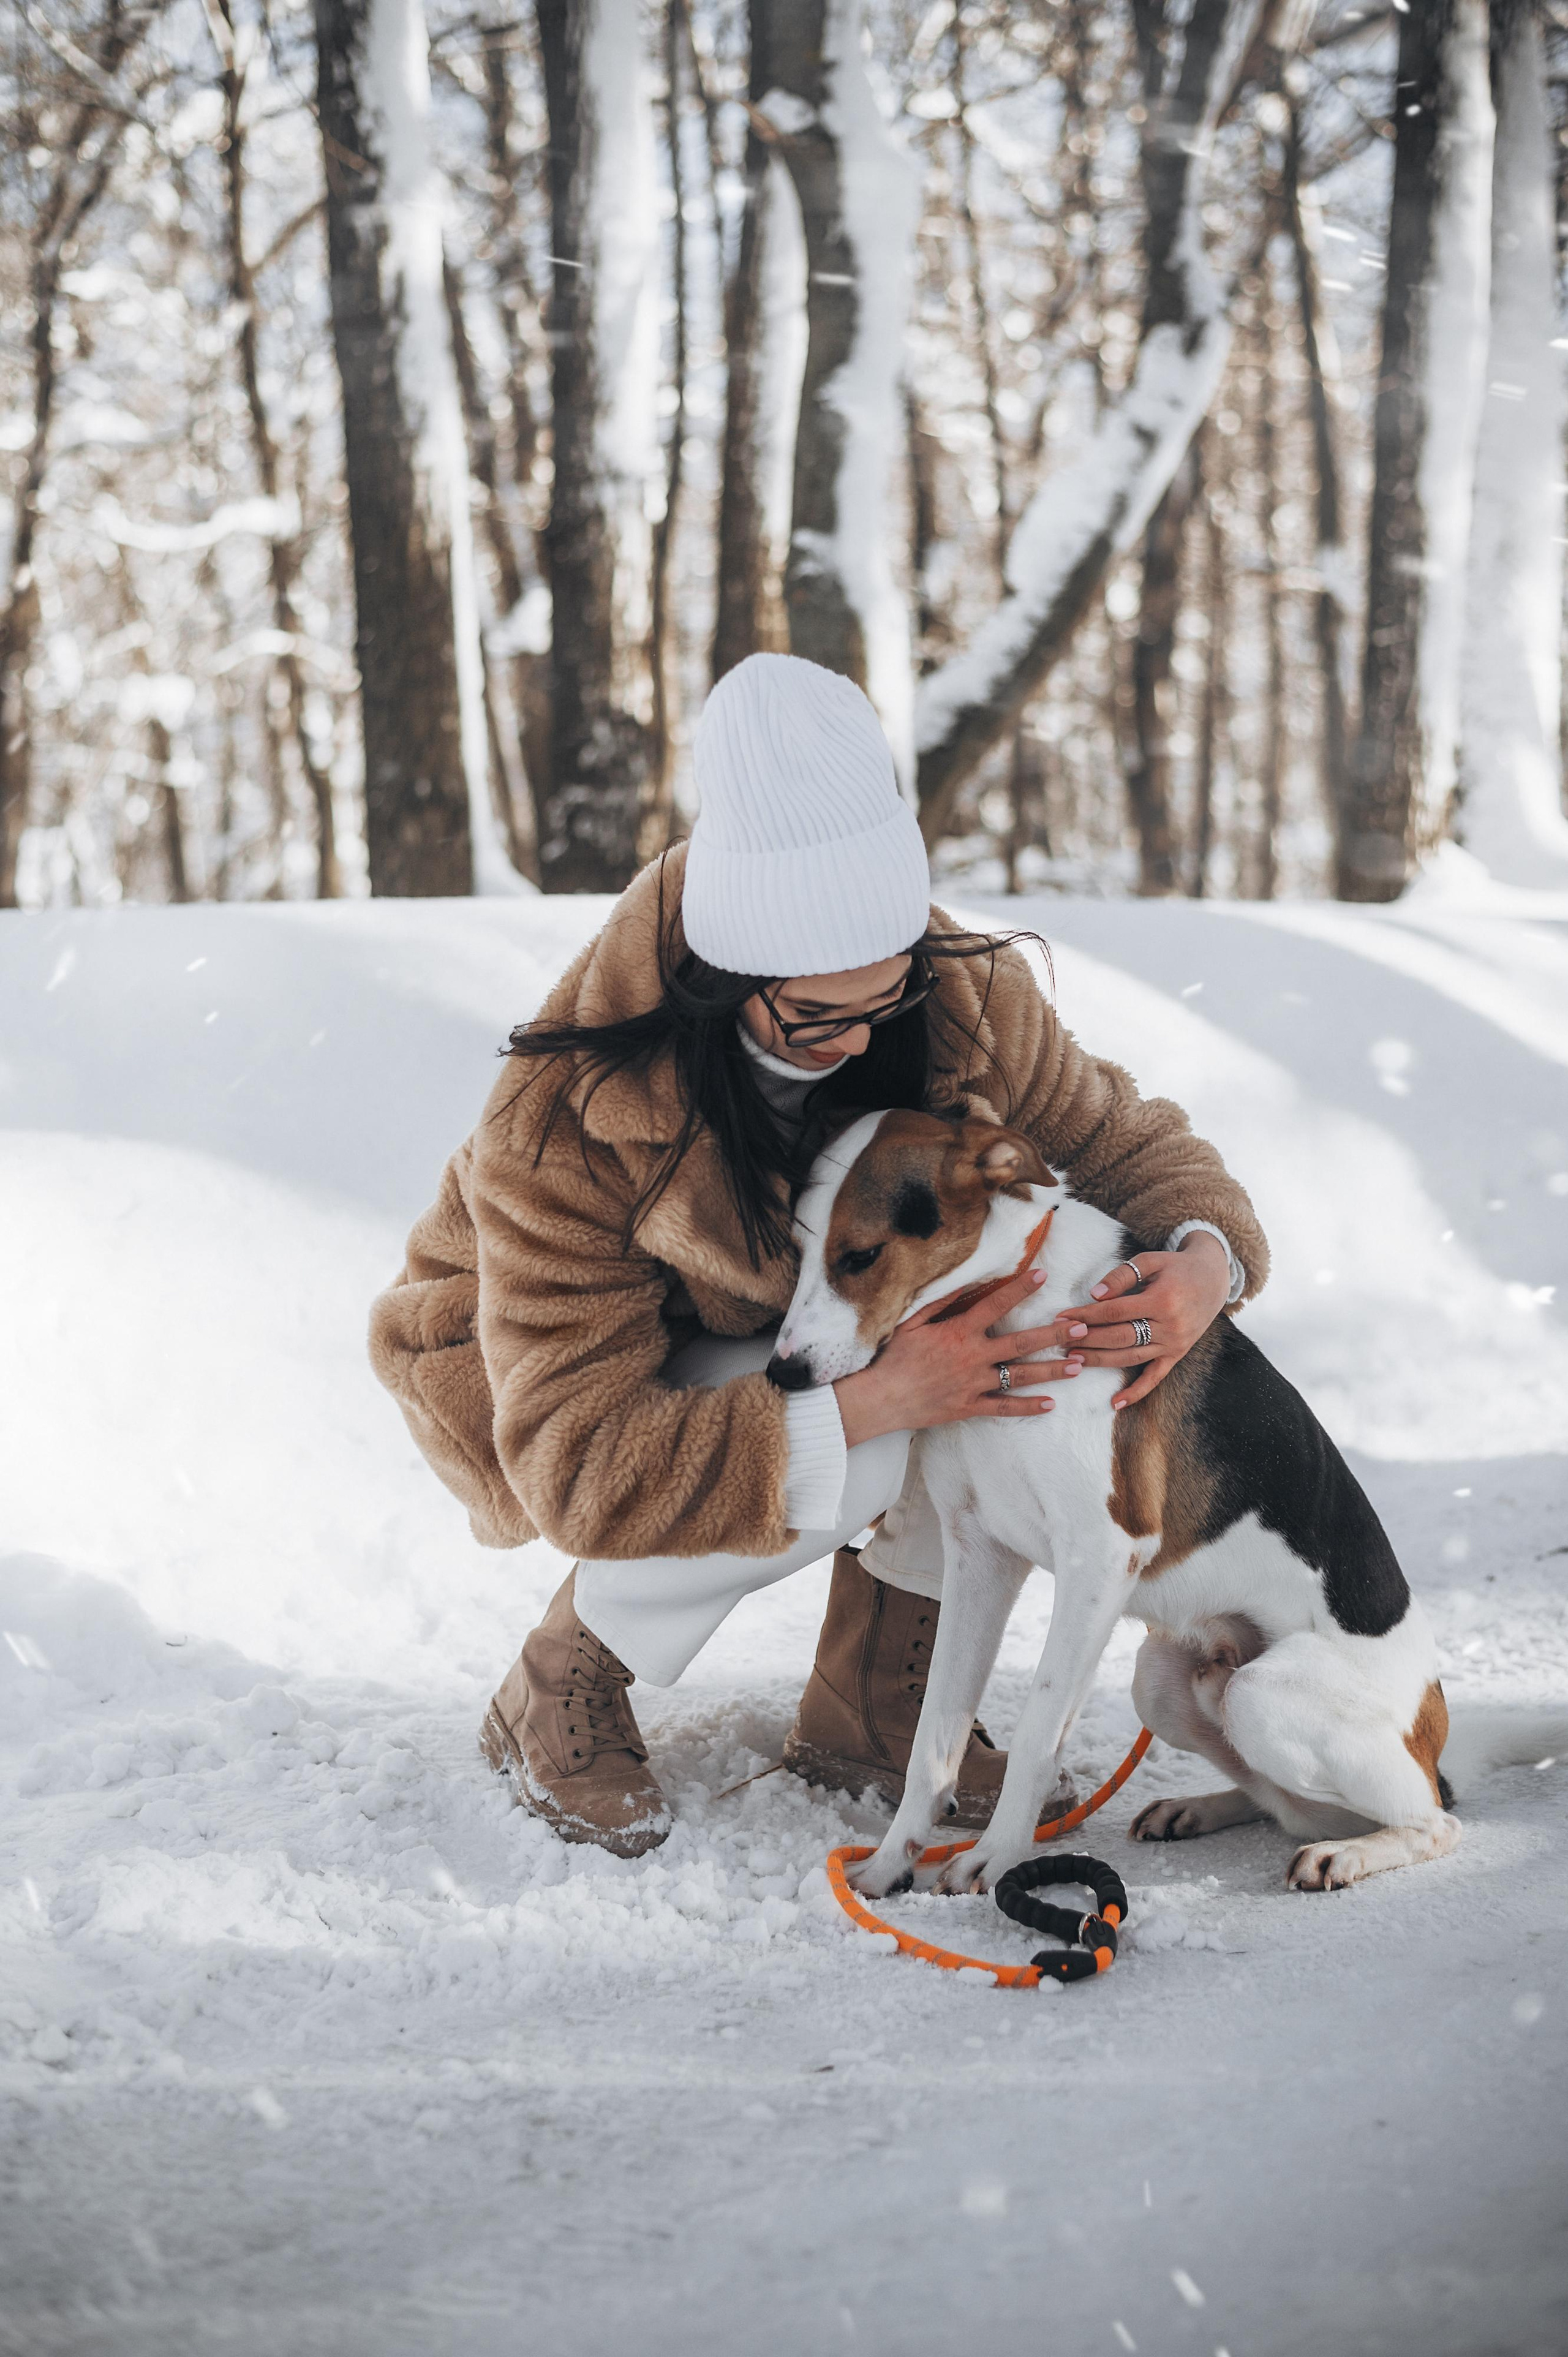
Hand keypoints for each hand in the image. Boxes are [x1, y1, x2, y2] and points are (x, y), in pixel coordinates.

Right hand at [834, 1267, 1077, 1447]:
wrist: (881, 1398)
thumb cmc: (893, 1357)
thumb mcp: (911, 1322)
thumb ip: (939, 1301)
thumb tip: (963, 1281)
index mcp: (959, 1332)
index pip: (995, 1304)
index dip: (1020, 1288)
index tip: (1043, 1275)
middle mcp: (972, 1356)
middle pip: (1021, 1342)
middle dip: (1053, 1334)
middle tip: (1081, 1327)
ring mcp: (974, 1384)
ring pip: (1019, 1376)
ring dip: (1050, 1370)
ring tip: (1077, 1364)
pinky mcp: (970, 1406)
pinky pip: (1004, 1407)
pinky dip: (1027, 1407)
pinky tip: (1050, 1404)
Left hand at [1049, 1232, 1230, 1409]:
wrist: (1214, 1280)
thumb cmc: (1176, 1267)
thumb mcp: (1151, 1261)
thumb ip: (1122, 1275)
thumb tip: (1094, 1295)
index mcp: (1162, 1300)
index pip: (1114, 1311)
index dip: (1085, 1315)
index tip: (1061, 1317)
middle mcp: (1169, 1326)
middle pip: (1119, 1337)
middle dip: (1087, 1339)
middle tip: (1060, 1340)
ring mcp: (1174, 1343)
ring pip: (1131, 1357)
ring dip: (1100, 1360)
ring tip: (1073, 1360)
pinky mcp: (1177, 1354)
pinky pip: (1156, 1377)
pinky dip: (1137, 1392)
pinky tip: (1116, 1403)